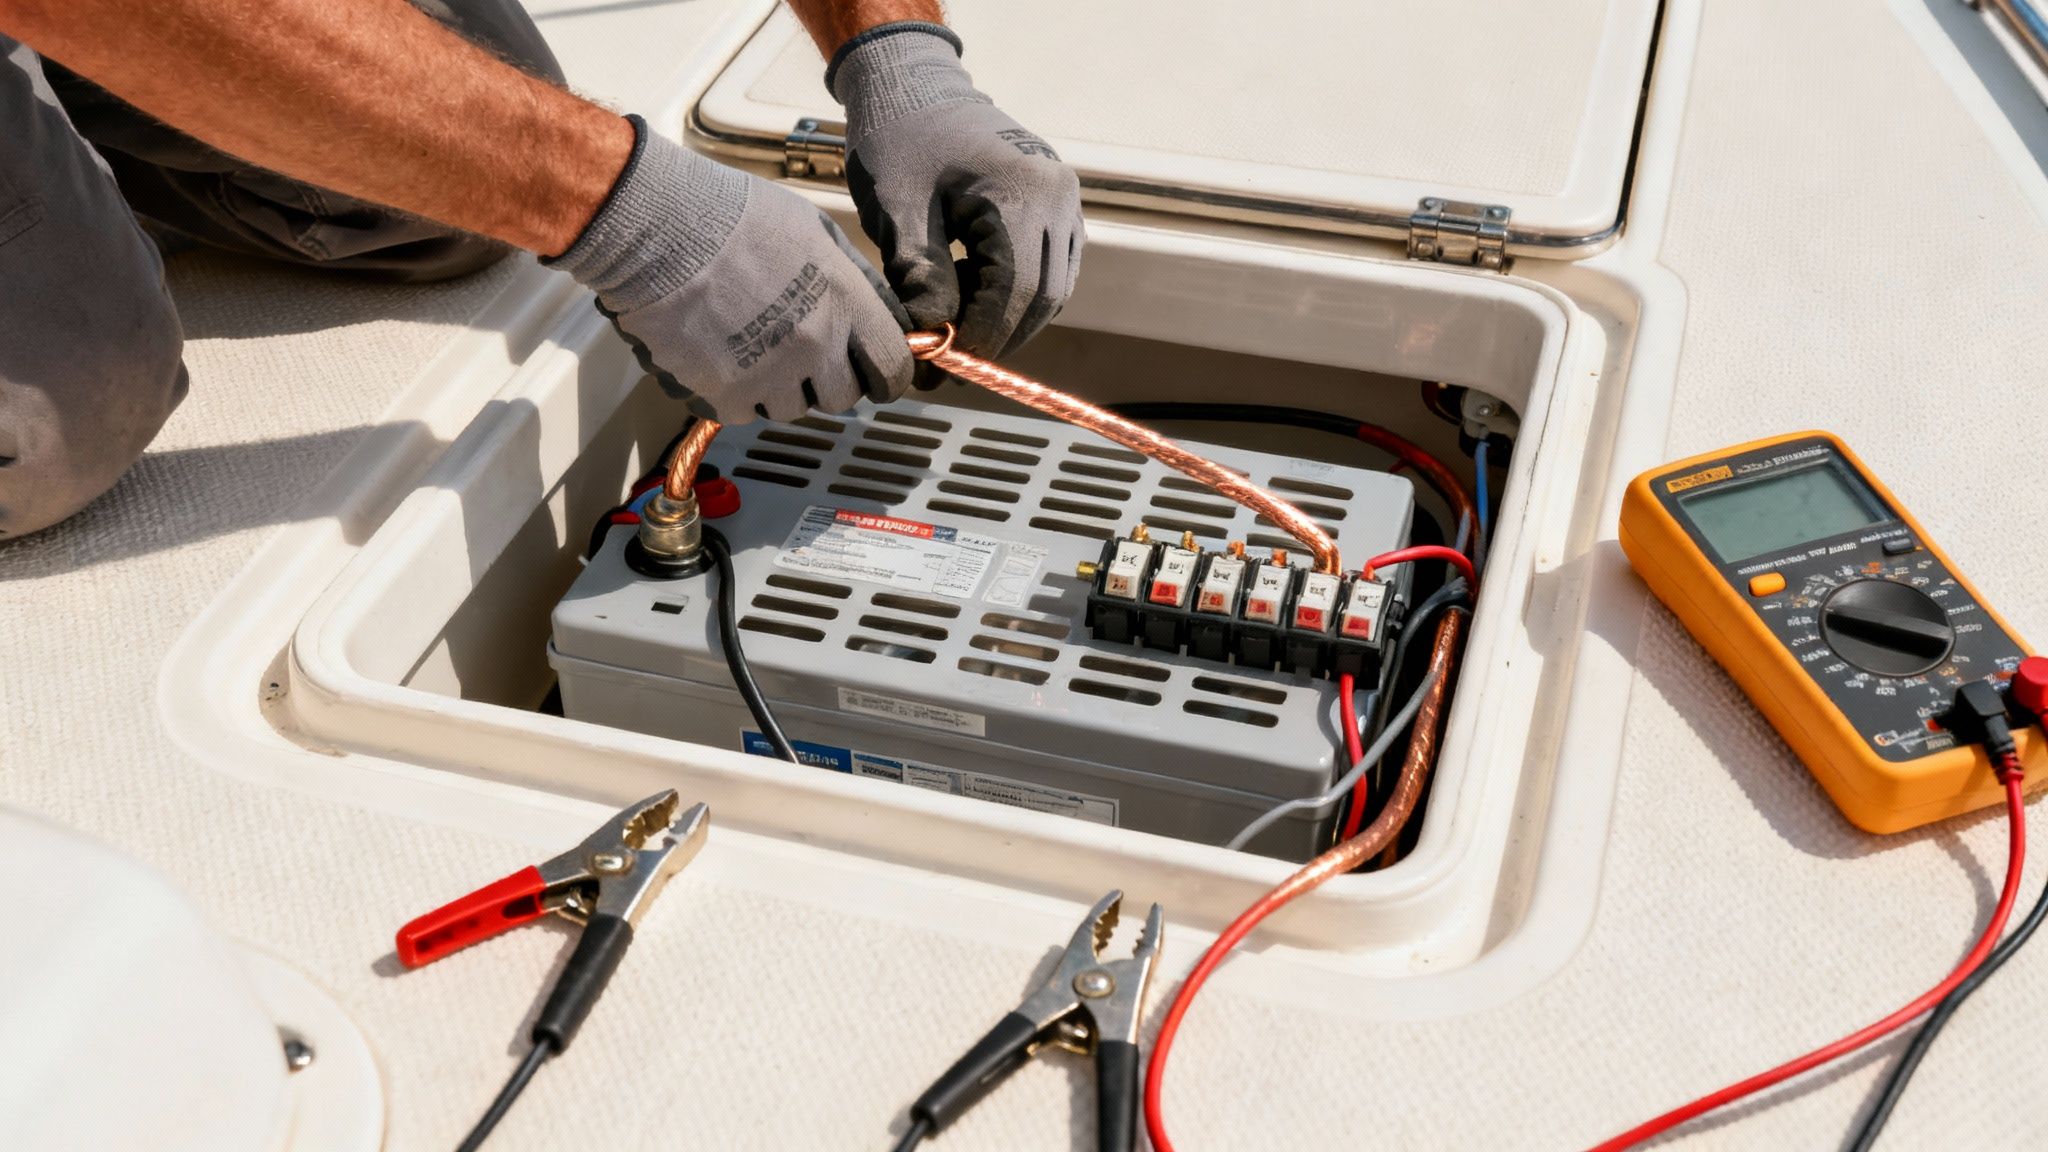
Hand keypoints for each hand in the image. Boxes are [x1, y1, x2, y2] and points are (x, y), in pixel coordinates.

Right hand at [549, 116, 915, 423]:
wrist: (661, 228)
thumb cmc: (734, 215)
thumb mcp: (816, 230)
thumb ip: (853, 278)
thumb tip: (880, 310)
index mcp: (844, 303)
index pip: (891, 367)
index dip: (886, 375)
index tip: (876, 374)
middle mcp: (814, 346)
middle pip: (842, 396)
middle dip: (829, 379)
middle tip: (804, 353)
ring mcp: (768, 375)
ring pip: (791, 408)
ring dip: (780, 387)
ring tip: (755, 346)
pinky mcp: (724, 394)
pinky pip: (744, 412)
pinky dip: (736, 394)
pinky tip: (723, 356)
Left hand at [830, 24, 1084, 358]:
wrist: (917, 89)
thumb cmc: (900, 141)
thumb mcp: (897, 214)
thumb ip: (920, 280)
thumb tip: (934, 343)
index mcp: (1024, 192)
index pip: (1017, 291)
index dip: (984, 337)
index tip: (944, 363)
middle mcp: (1060, 197)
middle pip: (1043, 298)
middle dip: (997, 336)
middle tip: (948, 358)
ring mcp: (1067, 202)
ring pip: (1053, 290)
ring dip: (1009, 318)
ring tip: (954, 317)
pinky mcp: (1061, 208)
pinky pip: (1052, 270)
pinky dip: (1018, 294)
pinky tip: (971, 289)